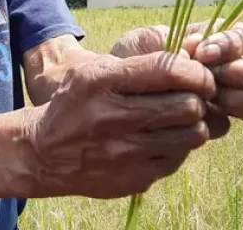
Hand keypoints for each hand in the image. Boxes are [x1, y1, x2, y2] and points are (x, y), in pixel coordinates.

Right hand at [19, 52, 215, 199]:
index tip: (199, 74)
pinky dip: (178, 147)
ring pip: (192, 135)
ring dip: (194, 124)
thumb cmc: (76, 103)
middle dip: (199, 98)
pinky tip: (161, 139)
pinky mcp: (134, 178)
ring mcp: (125, 152)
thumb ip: (139, 64)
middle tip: (194, 96)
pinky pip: (178, 158)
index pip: (168, 71)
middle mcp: (112, 117)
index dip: (196, 72)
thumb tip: (191, 65)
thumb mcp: (94, 71)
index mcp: (101, 81)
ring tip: (180, 118)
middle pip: (188, 105)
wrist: (44, 153)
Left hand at [110, 22, 242, 138]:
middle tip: (215, 77)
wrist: (108, 95)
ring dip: (242, 101)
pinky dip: (213, 120)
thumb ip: (172, 40)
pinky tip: (191, 118)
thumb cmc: (129, 60)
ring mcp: (224, 101)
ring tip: (213, 98)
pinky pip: (225, 125)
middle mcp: (228, 73)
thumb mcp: (143, 42)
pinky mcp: (209, 125)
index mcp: (216, 44)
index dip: (234, 44)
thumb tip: (196, 48)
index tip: (203, 53)